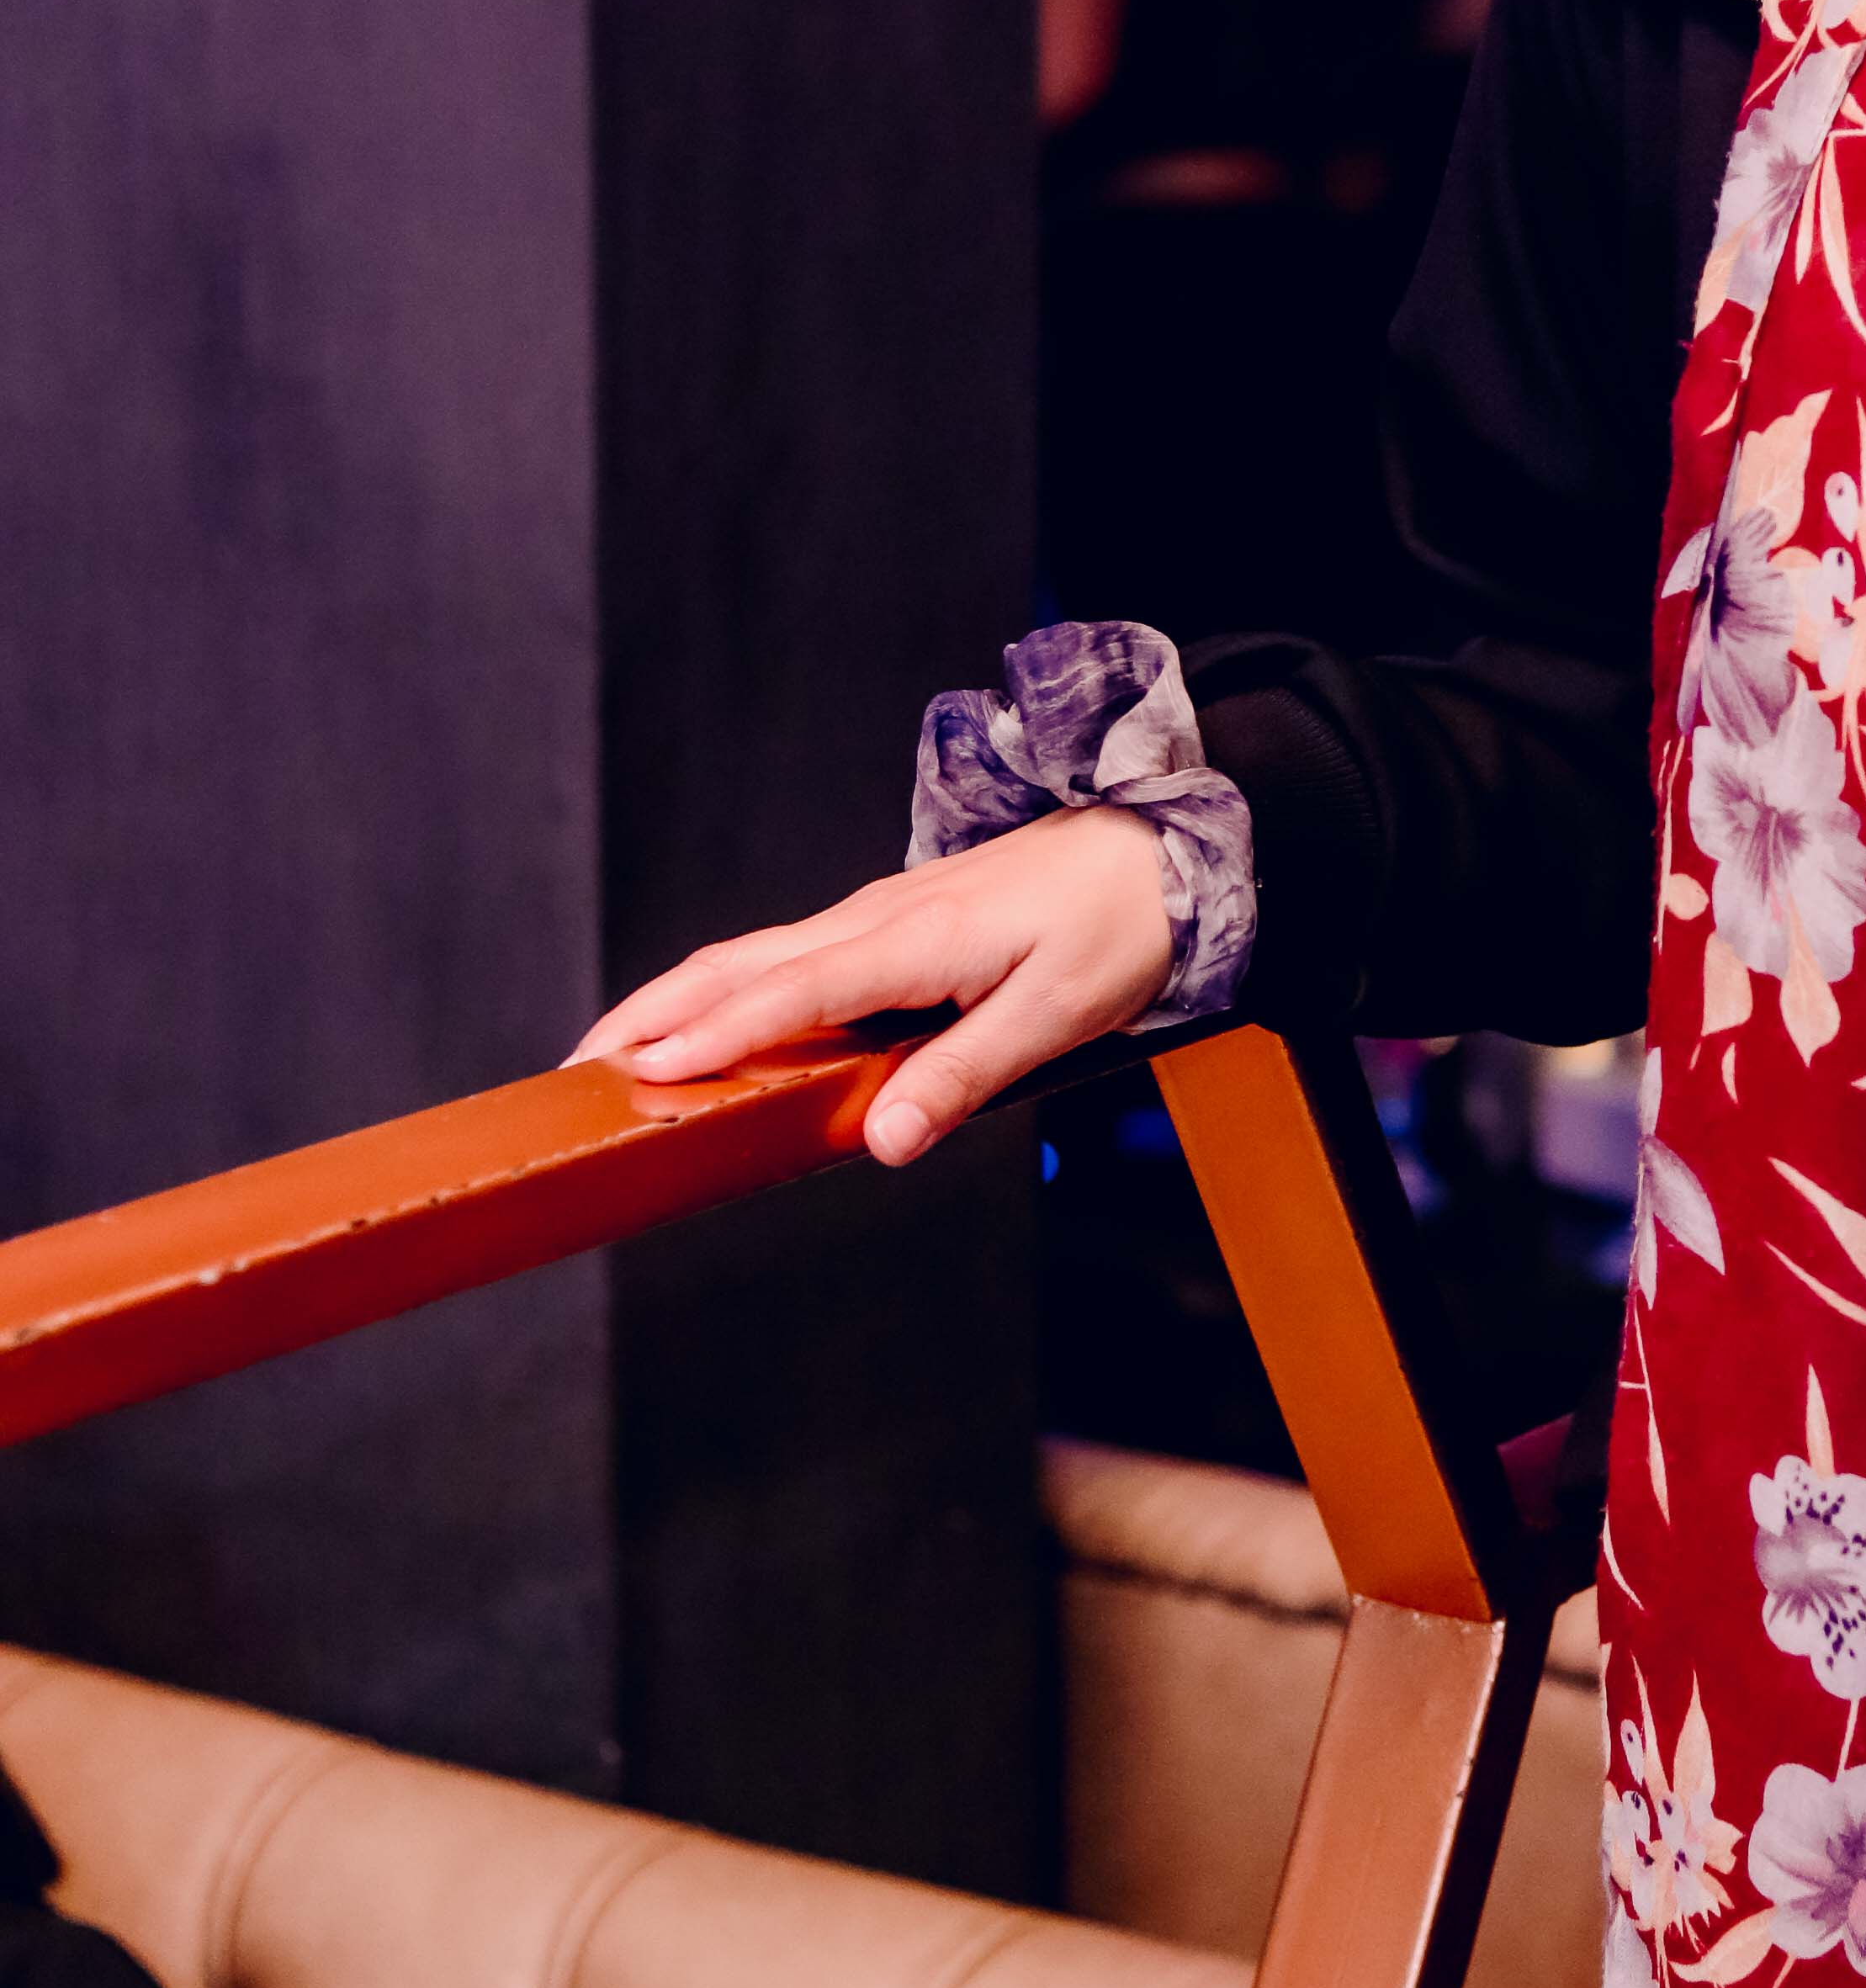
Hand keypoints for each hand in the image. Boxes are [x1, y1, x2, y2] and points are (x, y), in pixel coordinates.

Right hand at [572, 810, 1175, 1167]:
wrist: (1163, 846)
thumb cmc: (1119, 925)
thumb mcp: (1058, 1014)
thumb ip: (964, 1076)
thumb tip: (884, 1141)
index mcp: (916, 941)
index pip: (792, 994)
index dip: (715, 1036)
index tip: (646, 1070)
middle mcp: (879, 919)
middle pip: (741, 966)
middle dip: (654, 1014)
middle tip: (580, 1069)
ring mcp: (880, 916)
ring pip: (757, 958)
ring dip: (679, 1000)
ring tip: (617, 1051)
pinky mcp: (893, 923)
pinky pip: (792, 958)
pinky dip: (732, 990)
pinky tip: (713, 1024)